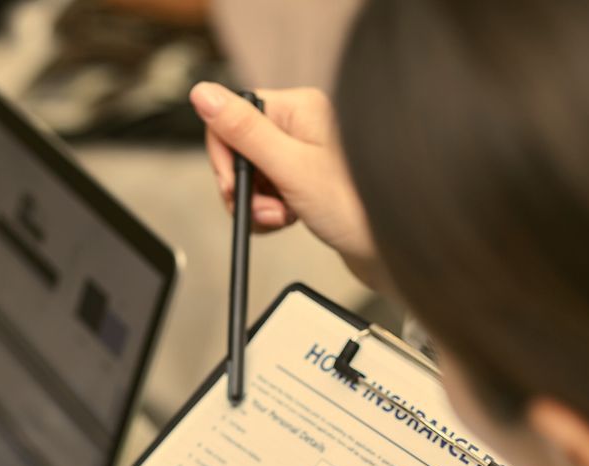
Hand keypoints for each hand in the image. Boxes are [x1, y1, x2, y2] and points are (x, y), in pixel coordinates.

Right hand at [189, 82, 384, 289]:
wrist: (385, 249)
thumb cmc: (353, 208)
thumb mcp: (289, 168)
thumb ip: (244, 131)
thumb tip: (204, 93)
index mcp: (298, 108)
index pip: (234, 116)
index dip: (226, 157)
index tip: (233, 187)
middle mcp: (301, 125)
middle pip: (240, 149)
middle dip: (244, 187)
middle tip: (266, 209)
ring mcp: (302, 154)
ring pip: (251, 176)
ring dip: (257, 204)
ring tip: (282, 218)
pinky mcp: (303, 181)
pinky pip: (267, 192)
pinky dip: (269, 212)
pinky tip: (287, 220)